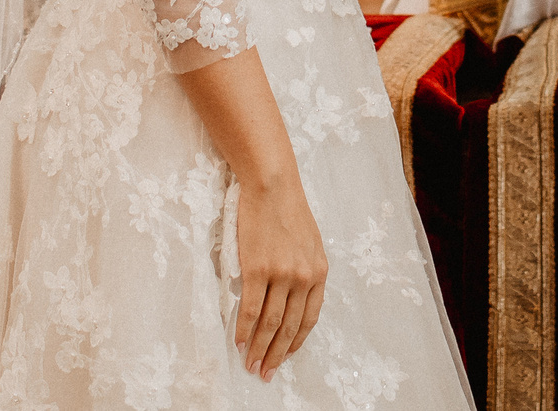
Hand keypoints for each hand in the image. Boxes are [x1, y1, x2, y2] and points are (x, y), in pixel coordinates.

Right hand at [233, 175, 327, 379]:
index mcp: (319, 272)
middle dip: (277, 354)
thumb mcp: (309, 243)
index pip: (309, 318)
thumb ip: (305, 271)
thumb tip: (291, 299)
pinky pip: (251, 308)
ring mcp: (282, 274)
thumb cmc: (288, 210)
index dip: (296, 342)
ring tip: (250, 364)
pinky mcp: (258, 269)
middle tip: (265, 373)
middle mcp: (304, 277)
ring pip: (271, 323)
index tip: (285, 358)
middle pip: (290, 326)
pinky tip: (239, 341)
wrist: (273, 185)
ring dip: (259, 348)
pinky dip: (244, 329)